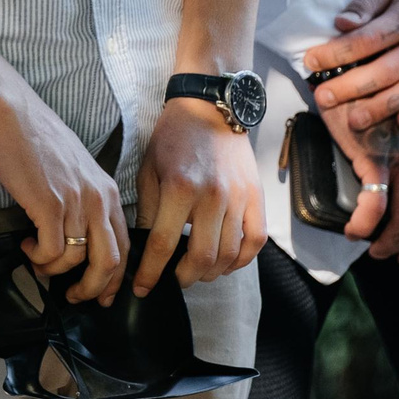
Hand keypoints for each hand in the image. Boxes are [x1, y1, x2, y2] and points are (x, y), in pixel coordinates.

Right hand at [0, 89, 129, 304]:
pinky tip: (25, 246)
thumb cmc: (37, 138)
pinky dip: (38, 258)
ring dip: (55, 271)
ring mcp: (75, 203)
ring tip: (37, 262)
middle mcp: (98, 199)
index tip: (102, 294)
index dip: (114, 278)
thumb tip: (77, 236)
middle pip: (109, 262)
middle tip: (73, 296)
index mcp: (108, 192)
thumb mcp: (76, 169)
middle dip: (93, 288)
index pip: (125, 247)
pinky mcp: (49, 205)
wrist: (12, 114)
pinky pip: (51, 251)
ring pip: (77, 261)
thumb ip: (85, 199)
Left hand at [133, 98, 266, 293]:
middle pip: (202, 258)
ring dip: (211, 273)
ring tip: (196, 273)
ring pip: (229, 255)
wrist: (209, 109)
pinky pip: (253, 242)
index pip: (163, 245)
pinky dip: (240, 260)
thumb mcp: (149, 169)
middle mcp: (212, 197)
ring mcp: (238, 199)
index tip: (141, 288)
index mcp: (179, 188)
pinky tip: (225, 263)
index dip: (150, 273)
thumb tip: (145, 247)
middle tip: (173, 281)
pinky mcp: (256, 199)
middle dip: (184, 278)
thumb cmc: (173, 138)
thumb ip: (149, 210)